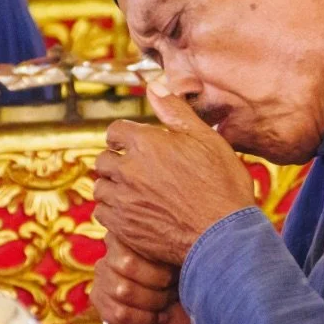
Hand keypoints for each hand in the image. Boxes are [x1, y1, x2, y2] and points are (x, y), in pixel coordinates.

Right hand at [90, 231, 201, 323]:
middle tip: (175, 287)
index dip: (163, 259)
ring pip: (124, 290)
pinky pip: (120, 313)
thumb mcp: (185, 258)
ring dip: (154, 300)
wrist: (186, 317)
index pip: (138, 240)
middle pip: (128, 264)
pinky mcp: (100, 303)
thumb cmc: (187, 281)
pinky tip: (159, 317)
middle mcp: (112, 251)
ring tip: (168, 301)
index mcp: (133, 233)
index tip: (180, 266)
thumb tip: (177, 232)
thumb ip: (174, 244)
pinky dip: (146, 319)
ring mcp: (103, 277)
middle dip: (159, 280)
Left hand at [93, 85, 255, 266]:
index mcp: (146, 142)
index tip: (135, 144)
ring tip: (135, 192)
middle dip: (117, 160)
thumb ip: (176, 112)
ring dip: (113, 186)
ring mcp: (122, 200)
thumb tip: (154, 87)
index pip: (115, 131)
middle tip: (138, 169)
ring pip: (101, 187)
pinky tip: (134, 212)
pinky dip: (113, 211)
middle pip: (104, 159)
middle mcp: (127, 169)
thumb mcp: (206, 139)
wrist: (222, 236)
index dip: (125, 136)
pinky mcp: (122, 227)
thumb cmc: (221, 185)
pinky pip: (103, 213)